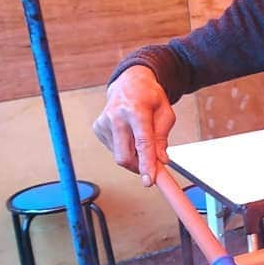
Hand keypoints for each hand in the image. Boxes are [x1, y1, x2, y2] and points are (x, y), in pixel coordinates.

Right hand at [92, 65, 175, 185]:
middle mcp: (116, 116)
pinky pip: (113, 149)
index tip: (149, 181)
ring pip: (119, 155)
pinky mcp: (98, 128)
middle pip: (124, 156)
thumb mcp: (166, 114)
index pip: (142, 143)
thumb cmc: (150, 97)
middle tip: (151, 165)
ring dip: (133, 155)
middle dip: (139, 167)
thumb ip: (162, 138)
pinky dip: (124, 148)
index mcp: (136, 110)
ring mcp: (104, 122)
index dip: (146, 164)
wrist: (129, 83)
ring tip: (140, 137)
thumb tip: (160, 160)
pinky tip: (128, 133)